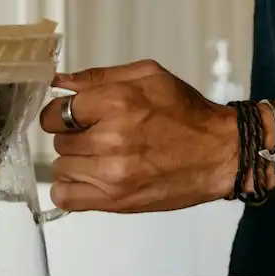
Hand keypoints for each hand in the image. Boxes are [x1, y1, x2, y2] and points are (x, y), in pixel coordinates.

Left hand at [38, 60, 235, 212]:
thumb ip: (99, 77)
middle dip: (74, 136)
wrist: (219, 153)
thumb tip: (59, 81)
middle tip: (100, 135)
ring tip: (102, 156)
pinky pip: (66, 197)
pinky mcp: (115, 200)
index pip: (55, 112)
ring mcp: (112, 173)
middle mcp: (110, 138)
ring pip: (61, 167)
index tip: (76, 116)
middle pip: (58, 141)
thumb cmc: (187, 113)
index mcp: (116, 101)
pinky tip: (91, 178)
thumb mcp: (148, 76)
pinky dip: (72, 188)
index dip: (62, 113)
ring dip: (76, 162)